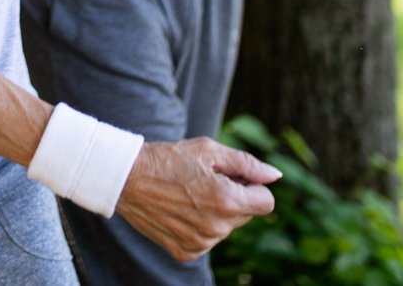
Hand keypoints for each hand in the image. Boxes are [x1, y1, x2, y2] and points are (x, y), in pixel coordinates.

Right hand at [116, 138, 279, 261]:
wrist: (127, 178)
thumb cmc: (169, 158)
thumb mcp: (209, 150)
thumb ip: (247, 164)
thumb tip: (275, 176)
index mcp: (227, 200)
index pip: (266, 203)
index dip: (254, 186)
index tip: (236, 177)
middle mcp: (216, 227)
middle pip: (246, 215)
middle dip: (235, 198)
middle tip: (206, 181)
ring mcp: (201, 243)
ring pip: (226, 228)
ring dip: (217, 213)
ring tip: (189, 194)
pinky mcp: (186, 252)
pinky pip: (207, 240)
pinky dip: (199, 226)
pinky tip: (180, 209)